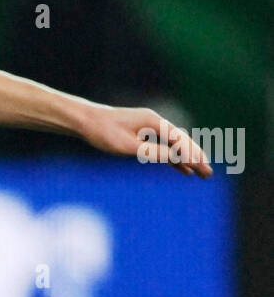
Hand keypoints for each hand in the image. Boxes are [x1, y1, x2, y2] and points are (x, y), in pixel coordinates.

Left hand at [83, 106, 212, 177]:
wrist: (87, 122)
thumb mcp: (128, 146)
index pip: (179, 140)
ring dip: (188, 160)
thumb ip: (152, 151)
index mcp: (153, 122)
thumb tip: (175, 157)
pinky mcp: (144, 135)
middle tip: (209, 174)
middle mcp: (155, 122)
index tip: (203, 167)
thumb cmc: (104, 133)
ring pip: (174, 146)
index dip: (192, 154)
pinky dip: (174, 159)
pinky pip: (164, 148)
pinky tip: (184, 170)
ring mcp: (150, 128)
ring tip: (202, 174)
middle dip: (196, 158)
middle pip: (182, 142)